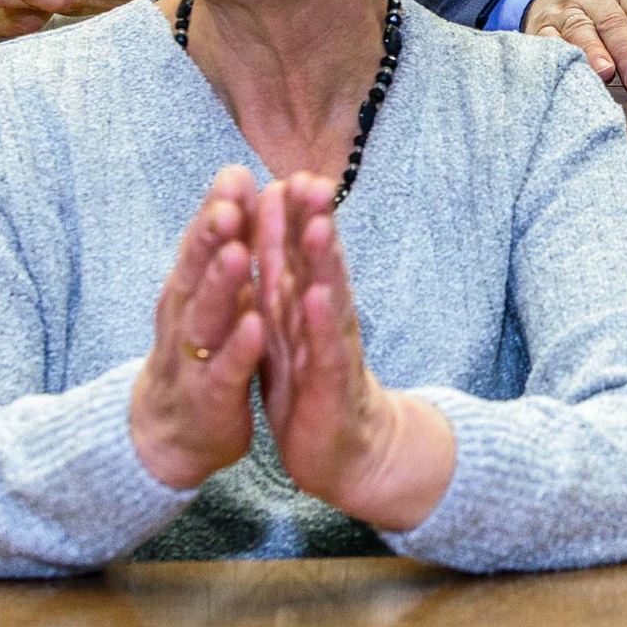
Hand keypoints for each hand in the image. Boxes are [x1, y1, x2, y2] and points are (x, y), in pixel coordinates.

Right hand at [128, 167, 265, 489]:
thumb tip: (236, 181)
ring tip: (238, 254)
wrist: (168, 435)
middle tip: (230, 203)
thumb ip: (220, 244)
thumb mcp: (205, 296)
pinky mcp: (210, 396)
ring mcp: (194, 357)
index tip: (237, 172)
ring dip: (222, 285)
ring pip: (206, 316)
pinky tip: (255, 328)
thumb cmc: (196, 353)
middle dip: (212, 236)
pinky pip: (225, 370)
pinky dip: (239, 349)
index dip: (218, 208)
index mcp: (190, 289)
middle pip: (197, 270)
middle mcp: (186, 316)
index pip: (203, 241)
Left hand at [250, 172, 453, 530]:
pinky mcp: (332, 386)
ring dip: (322, 262)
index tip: (283, 173)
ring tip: (318, 225)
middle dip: (311, 222)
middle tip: (310, 178)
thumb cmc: (316, 388)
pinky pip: (326, 350)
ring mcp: (332, 350)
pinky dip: (322, 323)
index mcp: (303, 308)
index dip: (289, 216)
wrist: (349, 454)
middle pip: (316, 265)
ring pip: (327, 298)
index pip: (295, 255)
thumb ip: (285, 286)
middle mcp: (323, 321)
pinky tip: (319, 298)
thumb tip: (278, 235)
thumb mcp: (293, 333)